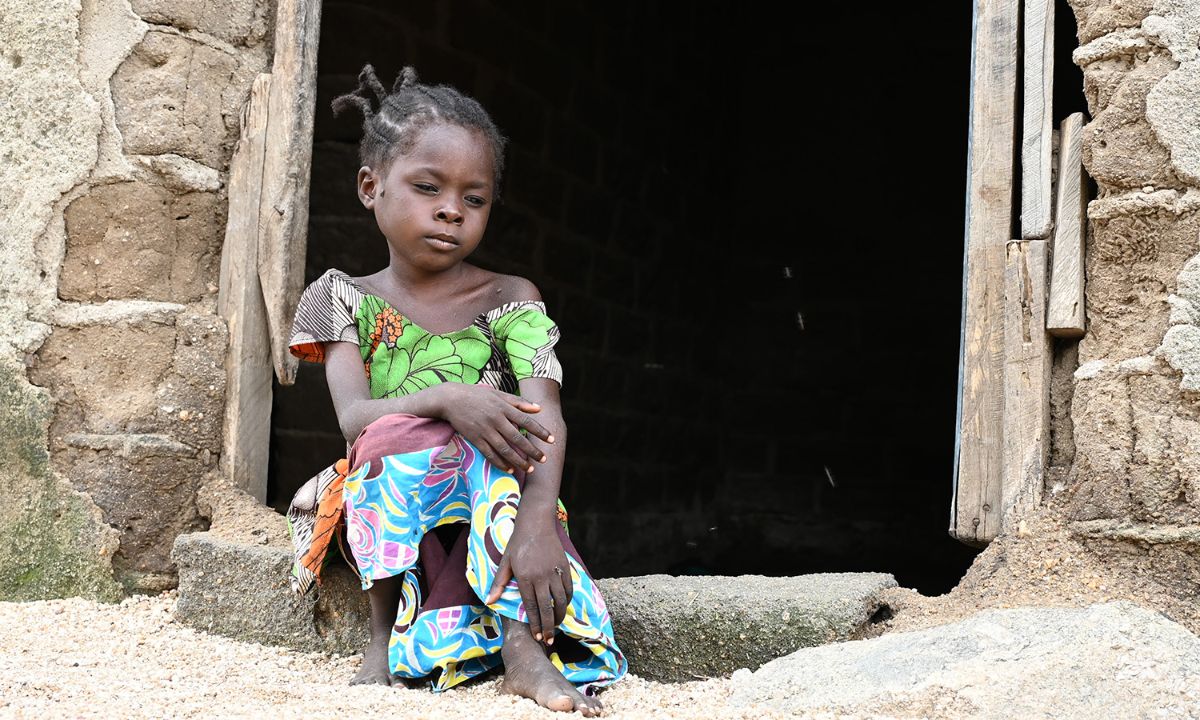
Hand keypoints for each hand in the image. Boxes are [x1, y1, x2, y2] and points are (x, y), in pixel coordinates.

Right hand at [429, 384, 554, 473]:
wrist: (451, 399)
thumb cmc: (477, 395)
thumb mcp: (499, 394)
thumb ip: (519, 402)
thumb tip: (538, 408)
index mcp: (504, 407)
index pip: (526, 421)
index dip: (540, 431)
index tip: (551, 440)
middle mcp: (496, 419)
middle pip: (517, 438)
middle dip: (532, 450)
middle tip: (543, 459)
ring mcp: (485, 430)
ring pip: (504, 449)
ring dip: (518, 460)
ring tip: (529, 468)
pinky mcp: (474, 438)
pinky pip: (489, 453)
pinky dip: (499, 462)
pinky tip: (509, 469)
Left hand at [485, 524, 573, 644]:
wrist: (536, 523)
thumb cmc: (518, 543)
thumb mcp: (505, 563)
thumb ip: (499, 584)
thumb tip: (489, 602)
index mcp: (525, 578)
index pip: (532, 607)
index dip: (535, 623)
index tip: (536, 637)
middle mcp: (541, 577)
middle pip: (547, 608)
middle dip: (548, 627)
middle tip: (548, 640)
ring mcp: (554, 572)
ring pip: (561, 600)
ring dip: (559, 616)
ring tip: (556, 627)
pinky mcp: (565, 567)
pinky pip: (568, 588)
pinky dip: (567, 600)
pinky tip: (564, 608)